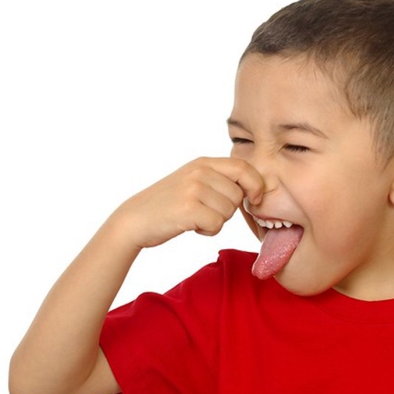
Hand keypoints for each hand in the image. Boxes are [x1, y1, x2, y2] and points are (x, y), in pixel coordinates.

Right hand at [112, 157, 263, 248]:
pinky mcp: (188, 207)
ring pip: (229, 211)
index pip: (244, 167)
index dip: (256, 185)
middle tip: (205, 211)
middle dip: (228, 209)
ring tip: (195, 217)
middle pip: (238, 195)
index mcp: (204, 162)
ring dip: (216, 221)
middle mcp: (200, 171)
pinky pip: (217, 224)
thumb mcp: (194, 181)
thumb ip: (220, 179)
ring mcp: (193, 188)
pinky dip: (207, 230)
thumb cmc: (169, 204)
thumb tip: (257, 189)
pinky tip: (191, 226)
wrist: (136, 219)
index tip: (255, 199)